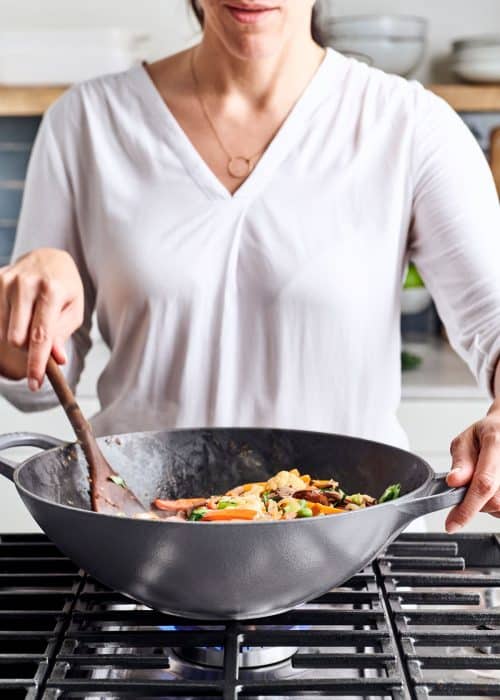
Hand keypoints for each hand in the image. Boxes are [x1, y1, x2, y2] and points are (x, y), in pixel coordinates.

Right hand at [0, 248, 83, 389]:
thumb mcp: (74, 310)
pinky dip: (8, 324)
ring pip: (4, 331)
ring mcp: (7, 280)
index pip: (41, 336)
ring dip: (18, 335)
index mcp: (52, 291)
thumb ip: (62, 334)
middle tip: (39, 338)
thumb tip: (56, 359)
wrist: (49, 257)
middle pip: (17, 338)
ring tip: (32, 319)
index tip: (35, 384)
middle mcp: (26, 284)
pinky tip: (20, 312)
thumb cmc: (65, 287)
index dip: (37, 363)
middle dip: (28, 347)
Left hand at [446, 399, 499, 531]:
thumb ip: (460, 461)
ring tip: (485, 482)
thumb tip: (453, 482)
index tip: (452, 524)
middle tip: (468, 486)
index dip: (467, 508)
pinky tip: (495, 489)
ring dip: (487, 504)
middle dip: (474, 502)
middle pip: (494, 501)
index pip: (484, 483)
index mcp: (496, 443)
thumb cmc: (487, 434)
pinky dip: (497, 504)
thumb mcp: (466, 440)